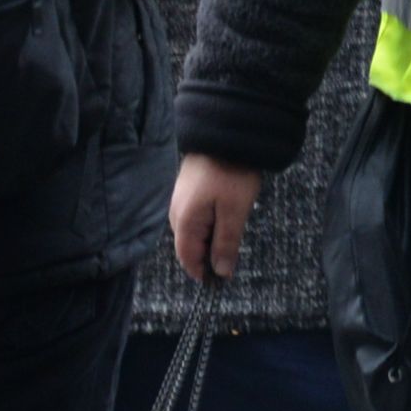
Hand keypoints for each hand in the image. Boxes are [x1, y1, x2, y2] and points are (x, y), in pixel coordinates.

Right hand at [172, 155, 263, 282]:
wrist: (225, 133)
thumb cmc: (231, 173)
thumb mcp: (234, 212)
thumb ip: (226, 245)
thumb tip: (220, 273)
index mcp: (185, 222)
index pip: (188, 260)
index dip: (205, 273)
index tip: (224, 277)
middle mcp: (175, 213)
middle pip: (190, 247)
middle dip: (209, 254)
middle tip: (234, 246)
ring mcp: (179, 200)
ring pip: (194, 231)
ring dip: (211, 237)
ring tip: (232, 224)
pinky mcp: (187, 190)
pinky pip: (195, 216)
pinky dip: (209, 222)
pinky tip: (225, 212)